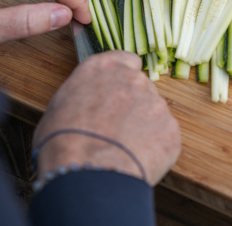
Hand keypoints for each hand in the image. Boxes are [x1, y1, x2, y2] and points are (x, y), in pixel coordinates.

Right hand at [33, 51, 180, 185]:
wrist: (86, 171)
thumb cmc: (63, 141)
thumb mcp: (60, 104)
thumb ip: (85, 92)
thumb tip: (90, 102)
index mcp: (105, 68)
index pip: (127, 61)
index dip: (123, 79)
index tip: (117, 94)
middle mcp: (134, 79)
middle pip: (141, 88)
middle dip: (133, 106)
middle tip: (117, 130)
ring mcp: (156, 103)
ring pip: (154, 113)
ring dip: (144, 128)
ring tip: (123, 150)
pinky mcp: (171, 129)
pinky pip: (164, 138)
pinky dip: (155, 149)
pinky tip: (135, 160)